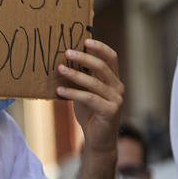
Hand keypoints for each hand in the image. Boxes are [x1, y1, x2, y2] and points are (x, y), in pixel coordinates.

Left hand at [57, 38, 123, 154]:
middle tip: (67, 52)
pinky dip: (73, 92)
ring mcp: (116, 100)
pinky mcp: (110, 111)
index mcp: (113, 79)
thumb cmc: (90, 112)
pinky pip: (90, 98)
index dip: (100, 47)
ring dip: (75, 74)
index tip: (85, 39)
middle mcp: (118, 87)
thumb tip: (65, 57)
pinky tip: (59, 90)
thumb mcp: (85, 90)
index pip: (112, 58)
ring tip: (59, 68)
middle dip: (84, 57)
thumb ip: (82, 76)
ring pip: (95, 82)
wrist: (98, 139)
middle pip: (103, 67)